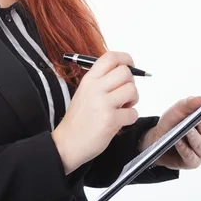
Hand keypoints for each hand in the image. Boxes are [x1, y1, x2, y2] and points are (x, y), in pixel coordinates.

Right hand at [51, 51, 139, 174]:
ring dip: (133, 100)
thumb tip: (124, 72)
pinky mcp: (110, 120)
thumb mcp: (84, 92)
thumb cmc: (78, 119)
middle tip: (125, 94)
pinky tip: (120, 121)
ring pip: (132, 90)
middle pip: (125, 72)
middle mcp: (95, 88)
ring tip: (123, 108)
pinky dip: (130, 118)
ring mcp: (103, 104)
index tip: (130, 66)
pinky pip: (133, 113)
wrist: (67, 143)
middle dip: (131, 83)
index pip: (110, 57)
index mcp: (89, 79)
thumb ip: (101, 81)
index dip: (125, 59)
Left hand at [139, 96, 200, 169]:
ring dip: (193, 137)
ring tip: (187, 130)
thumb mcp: (177, 111)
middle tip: (200, 118)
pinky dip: (184, 148)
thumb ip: (188, 104)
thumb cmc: (171, 124)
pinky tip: (178, 142)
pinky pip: (190, 155)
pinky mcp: (193, 162)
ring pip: (200, 144)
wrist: (156, 141)